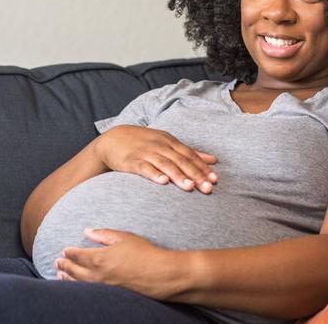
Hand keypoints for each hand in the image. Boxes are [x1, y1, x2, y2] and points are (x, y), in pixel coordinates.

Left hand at [55, 228, 186, 300]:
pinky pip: (88, 292)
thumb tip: (87, 231)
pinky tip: (76, 287)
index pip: (77, 255)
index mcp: (99, 258)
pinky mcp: (110, 296)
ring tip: (60, 275)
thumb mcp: (124, 237)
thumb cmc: (144, 253)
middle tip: (57, 263)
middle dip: (64, 266)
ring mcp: (103, 287)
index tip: (64, 250)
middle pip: (74, 271)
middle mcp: (97, 275)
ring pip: (78, 284)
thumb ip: (103, 234)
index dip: (69, 252)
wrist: (160, 275)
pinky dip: (78, 288)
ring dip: (67, 279)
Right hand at [94, 125, 217, 192]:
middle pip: (180, 160)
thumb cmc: (143, 143)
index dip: (202, 167)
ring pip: (165, 164)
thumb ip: (189, 152)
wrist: (112, 140)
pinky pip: (144, 167)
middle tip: (207, 187)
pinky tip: (163, 182)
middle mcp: (159, 145)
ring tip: (189, 187)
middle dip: (195, 174)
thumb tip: (213, 160)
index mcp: (169, 141)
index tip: (214, 180)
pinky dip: (154, 174)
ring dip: (178, 176)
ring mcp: (145, 152)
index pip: (189, 155)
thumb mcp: (166, 143)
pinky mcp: (132, 161)